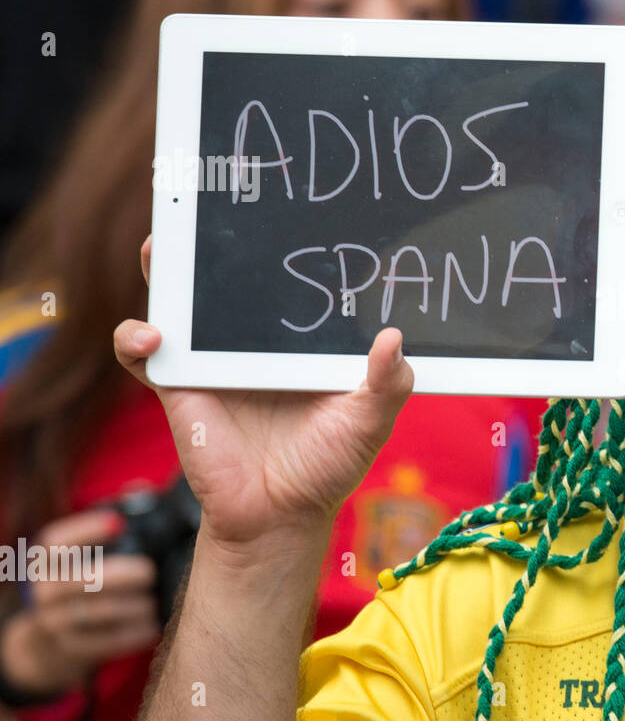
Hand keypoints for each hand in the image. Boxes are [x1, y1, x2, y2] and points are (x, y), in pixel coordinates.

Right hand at [2, 509, 157, 693]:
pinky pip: (106, 642)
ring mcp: (53, 622)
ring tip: (154, 601)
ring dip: (134, 606)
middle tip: (148, 572)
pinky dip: (135, 632)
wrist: (49, 642)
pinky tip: (153, 625)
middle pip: (82, 580)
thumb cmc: (82, 585)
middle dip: (122, 575)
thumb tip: (140, 487)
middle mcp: (43, 591)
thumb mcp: (82, 557)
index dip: (85, 531)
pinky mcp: (70, 649)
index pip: (56, 543)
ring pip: (97, 612)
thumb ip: (110, 525)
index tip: (118, 522)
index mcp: (47, 562)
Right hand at [113, 236, 413, 552]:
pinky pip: (142, 353)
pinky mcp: (178, 385)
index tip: (277, 206)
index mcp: (297, 337)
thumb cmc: (328, 463)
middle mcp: (251, 339)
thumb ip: (388, 383)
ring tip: (157, 250)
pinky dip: (135, 337)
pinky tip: (152, 334)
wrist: (280, 516)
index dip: (279, 244)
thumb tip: (393, 338)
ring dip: (161, 271)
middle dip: (209, 239)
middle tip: (201, 205)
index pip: (286, 280)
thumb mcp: (370, 421)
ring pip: (177, 303)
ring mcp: (212, 359)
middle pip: (225, 279)